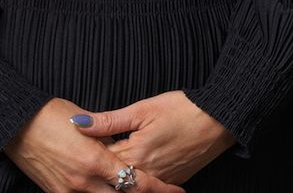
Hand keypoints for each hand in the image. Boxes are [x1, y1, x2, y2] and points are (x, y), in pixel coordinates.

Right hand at [2, 97, 187, 192]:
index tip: (177, 191)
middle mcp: (84, 182)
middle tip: (161, 189)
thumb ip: (106, 137)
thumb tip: (121, 146)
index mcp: (95, 160)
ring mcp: (69, 192)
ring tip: (133, 186)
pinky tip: (104, 188)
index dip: (159, 189)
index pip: (136, 182)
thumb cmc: (49, 114)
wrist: (15, 124)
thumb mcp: (84, 120)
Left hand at [69, 91, 237, 185]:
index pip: (102, 163)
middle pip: (115, 180)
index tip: (75, 147)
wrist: (218, 119)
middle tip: (87, 161)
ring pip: (130, 187)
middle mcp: (147, 173)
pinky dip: (136, 179)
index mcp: (136, 154)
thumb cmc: (181, 108)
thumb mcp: (142, 109)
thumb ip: (108, 120)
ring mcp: (161, 180)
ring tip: (108, 165)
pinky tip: (131, 169)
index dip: (88, 155)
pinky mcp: (172, 181)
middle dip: (100, 172)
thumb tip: (79, 123)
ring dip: (118, 177)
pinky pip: (148, 186)